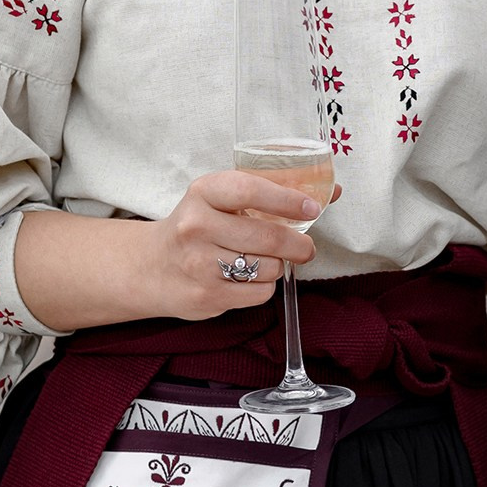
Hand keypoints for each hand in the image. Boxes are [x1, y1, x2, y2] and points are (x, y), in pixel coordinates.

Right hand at [12, 174, 337, 331]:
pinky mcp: (206, 296)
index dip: (287, 199)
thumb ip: (272, 193)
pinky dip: (264, 287)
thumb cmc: (199, 227)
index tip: (312, 207)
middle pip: (268, 236)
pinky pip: (259, 293)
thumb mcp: (221, 200)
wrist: (152, 267)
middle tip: (306, 247)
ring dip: (277, 266)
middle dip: (298, 244)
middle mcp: (196, 226)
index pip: (250, 190)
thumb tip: (334, 193)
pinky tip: (248, 279)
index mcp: (203, 193)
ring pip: (268, 267)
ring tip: (263, 261)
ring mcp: (199, 264)